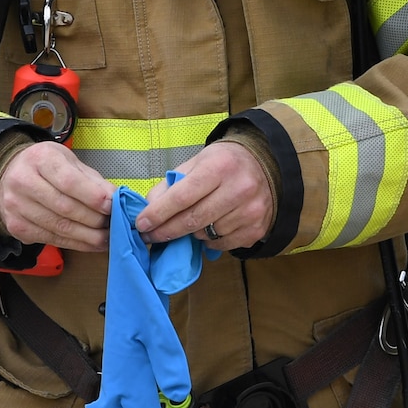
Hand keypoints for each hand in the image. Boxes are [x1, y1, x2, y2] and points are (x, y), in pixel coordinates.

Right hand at [0, 141, 113, 252]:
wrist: (8, 176)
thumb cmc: (46, 167)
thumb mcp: (70, 162)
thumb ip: (92, 180)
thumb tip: (115, 198)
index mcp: (40, 159)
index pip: (69, 181)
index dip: (93, 197)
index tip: (112, 206)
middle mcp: (23, 182)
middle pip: (65, 207)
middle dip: (94, 220)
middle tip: (114, 225)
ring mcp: (16, 206)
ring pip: (58, 227)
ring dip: (87, 236)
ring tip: (107, 238)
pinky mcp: (16, 227)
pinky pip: (50, 239)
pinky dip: (75, 244)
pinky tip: (90, 244)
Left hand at [134, 141, 272, 247]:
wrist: (267, 166)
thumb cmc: (224, 164)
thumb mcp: (196, 163)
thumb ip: (170, 185)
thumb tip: (148, 210)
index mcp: (219, 167)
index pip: (182, 197)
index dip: (158, 214)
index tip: (141, 224)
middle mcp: (239, 189)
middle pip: (192, 220)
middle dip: (166, 231)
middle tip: (150, 236)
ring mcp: (250, 211)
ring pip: (205, 234)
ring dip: (190, 234)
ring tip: (188, 224)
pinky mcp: (256, 229)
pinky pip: (221, 244)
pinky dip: (208, 240)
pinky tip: (209, 228)